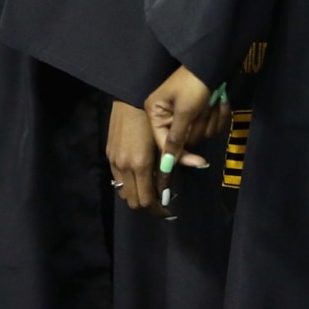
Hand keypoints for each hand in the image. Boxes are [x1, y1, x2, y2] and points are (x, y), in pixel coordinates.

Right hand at [107, 100, 168, 217]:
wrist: (129, 99)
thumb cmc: (151, 117)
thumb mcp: (165, 139)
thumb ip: (177, 158)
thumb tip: (199, 166)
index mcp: (140, 164)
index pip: (147, 200)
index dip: (159, 208)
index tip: (169, 209)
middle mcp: (124, 166)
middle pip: (134, 202)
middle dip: (148, 205)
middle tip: (161, 201)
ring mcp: (114, 161)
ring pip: (124, 193)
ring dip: (137, 195)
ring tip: (151, 189)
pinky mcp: (109, 156)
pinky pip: (118, 180)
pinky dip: (129, 184)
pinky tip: (140, 176)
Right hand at [143, 66, 224, 203]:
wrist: (210, 61)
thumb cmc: (194, 84)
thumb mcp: (185, 111)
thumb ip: (176, 138)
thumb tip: (169, 163)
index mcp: (155, 114)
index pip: (165, 145)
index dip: (182, 155)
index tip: (199, 163)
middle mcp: (166, 116)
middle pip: (186, 140)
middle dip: (200, 126)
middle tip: (204, 109)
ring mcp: (183, 113)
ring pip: (201, 133)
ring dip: (210, 119)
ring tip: (213, 101)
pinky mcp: (198, 110)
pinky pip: (209, 124)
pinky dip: (217, 115)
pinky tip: (219, 101)